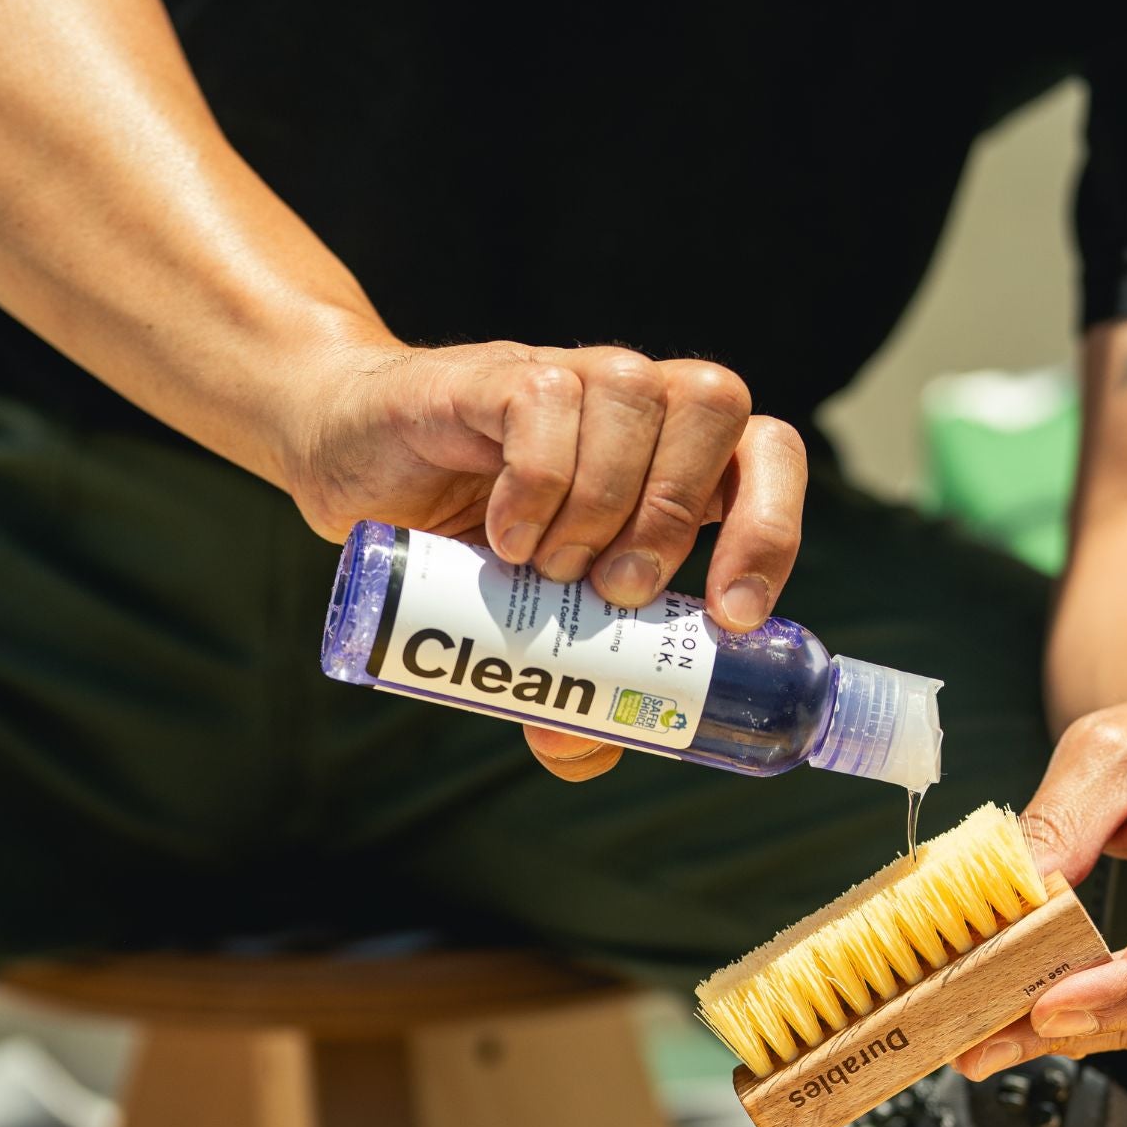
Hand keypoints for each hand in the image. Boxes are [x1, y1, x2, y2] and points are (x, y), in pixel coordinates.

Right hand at [289, 336, 806, 780]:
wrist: (354, 467)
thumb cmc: (465, 544)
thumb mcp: (527, 627)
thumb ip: (567, 690)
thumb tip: (578, 751)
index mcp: (676, 459)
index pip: (769, 455)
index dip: (771, 528)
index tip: (732, 617)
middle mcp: (638, 403)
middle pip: (718, 406)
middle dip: (677, 515)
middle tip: (615, 593)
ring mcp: (571, 377)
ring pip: (637, 393)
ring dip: (605, 500)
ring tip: (550, 568)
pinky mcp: (495, 374)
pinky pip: (548, 398)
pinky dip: (540, 480)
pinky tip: (506, 538)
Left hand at [955, 677, 1126, 1078]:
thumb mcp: (1112, 749)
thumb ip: (1060, 822)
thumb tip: (1007, 900)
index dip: (1126, 985)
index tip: (1048, 1006)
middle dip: (1080, 1023)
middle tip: (984, 1040)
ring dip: (1084, 1033)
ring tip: (993, 1038)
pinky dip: (1109, 1018)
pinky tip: (1045, 1017)